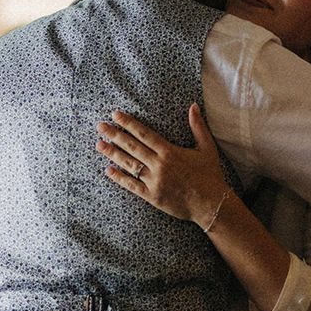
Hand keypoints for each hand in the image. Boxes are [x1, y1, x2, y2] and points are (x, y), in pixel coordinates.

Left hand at [96, 104, 229, 228]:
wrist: (211, 204)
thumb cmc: (210, 175)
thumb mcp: (207, 148)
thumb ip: (198, 126)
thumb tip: (193, 105)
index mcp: (170, 152)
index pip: (144, 133)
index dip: (128, 123)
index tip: (115, 115)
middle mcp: (160, 165)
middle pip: (132, 147)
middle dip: (114, 135)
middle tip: (100, 126)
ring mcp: (155, 181)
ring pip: (129, 165)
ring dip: (113, 154)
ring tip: (99, 145)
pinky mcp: (152, 196)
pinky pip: (132, 186)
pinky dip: (120, 178)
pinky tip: (108, 170)